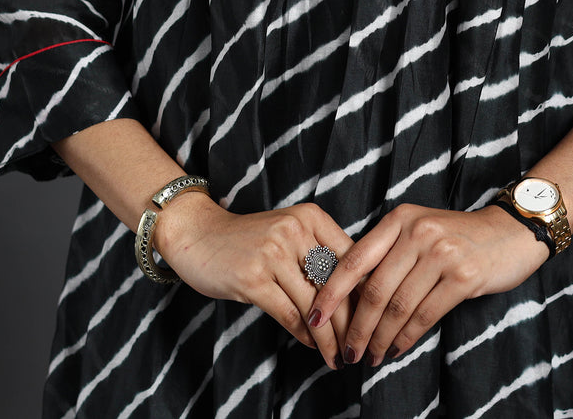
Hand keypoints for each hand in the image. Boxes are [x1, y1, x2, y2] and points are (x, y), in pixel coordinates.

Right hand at [156, 195, 353, 369]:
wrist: (198, 234)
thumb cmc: (249, 238)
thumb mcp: (289, 231)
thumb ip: (318, 251)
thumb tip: (356, 291)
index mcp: (310, 216)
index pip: (352, 257)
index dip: (366, 291)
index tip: (375, 317)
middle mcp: (295, 230)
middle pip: (336, 283)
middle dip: (351, 320)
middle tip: (360, 345)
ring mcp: (273, 253)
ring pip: (315, 304)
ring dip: (330, 336)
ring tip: (339, 355)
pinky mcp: (253, 278)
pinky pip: (289, 314)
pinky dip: (305, 334)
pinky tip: (314, 345)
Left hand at [308, 203, 548, 366]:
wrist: (510, 232)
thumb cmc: (458, 236)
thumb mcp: (419, 230)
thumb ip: (389, 253)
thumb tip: (350, 297)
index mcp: (399, 219)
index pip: (355, 258)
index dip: (331, 291)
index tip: (315, 317)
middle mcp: (417, 232)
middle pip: (374, 289)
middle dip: (356, 327)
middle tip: (348, 352)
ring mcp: (441, 253)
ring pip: (398, 307)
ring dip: (380, 338)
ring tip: (372, 356)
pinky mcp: (463, 277)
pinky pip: (425, 315)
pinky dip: (406, 338)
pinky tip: (397, 348)